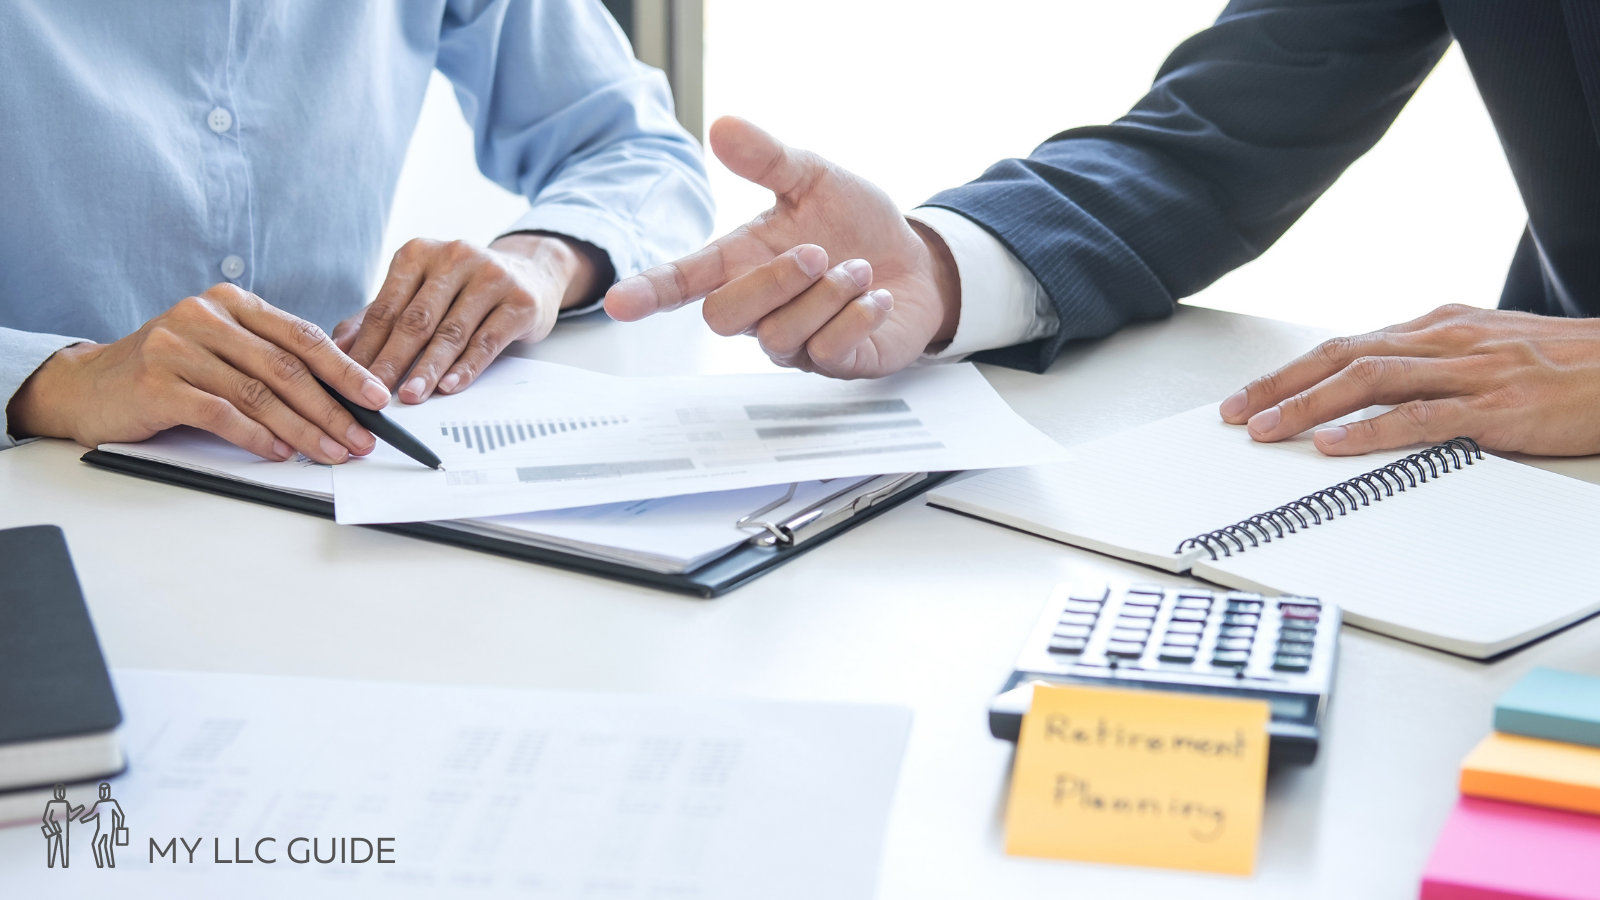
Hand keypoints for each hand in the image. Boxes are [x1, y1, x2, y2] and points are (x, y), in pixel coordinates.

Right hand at [8, 283, 389, 462]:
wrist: (88, 386)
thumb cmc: (168, 371)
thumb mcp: (222, 351)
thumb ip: (270, 361)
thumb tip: (341, 397)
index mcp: (232, 303)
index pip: (303, 336)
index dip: (346, 369)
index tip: (377, 397)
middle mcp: (206, 316)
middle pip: (287, 367)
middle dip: (332, 408)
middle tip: (361, 437)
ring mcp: (178, 346)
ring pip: (259, 393)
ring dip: (303, 429)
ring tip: (331, 452)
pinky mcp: (157, 382)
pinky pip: (221, 413)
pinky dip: (257, 437)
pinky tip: (279, 453)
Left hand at [336, 232, 605, 403]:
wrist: (530, 272)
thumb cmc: (465, 288)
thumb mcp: (420, 292)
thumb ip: (379, 316)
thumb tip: (339, 348)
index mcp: (419, 253)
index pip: (386, 307)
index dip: (366, 347)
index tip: (350, 381)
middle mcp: (454, 257)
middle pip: (416, 320)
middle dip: (391, 361)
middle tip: (374, 394)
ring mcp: (491, 277)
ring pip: (451, 332)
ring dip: (427, 369)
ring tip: (410, 397)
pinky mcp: (520, 301)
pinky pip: (487, 341)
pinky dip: (467, 367)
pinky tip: (450, 386)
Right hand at [604, 116, 959, 377]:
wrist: (917, 262)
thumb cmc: (855, 226)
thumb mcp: (814, 178)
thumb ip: (768, 159)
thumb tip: (722, 126)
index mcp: (742, 262)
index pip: (683, 282)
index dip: (650, 292)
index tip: (620, 303)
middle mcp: (761, 308)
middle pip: (723, 317)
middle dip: (773, 282)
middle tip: (820, 252)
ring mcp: (795, 342)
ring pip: (778, 337)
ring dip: (825, 297)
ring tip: (859, 270)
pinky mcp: (835, 363)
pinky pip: (828, 353)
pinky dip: (856, 319)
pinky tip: (876, 298)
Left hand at [1220, 303, 1599, 455]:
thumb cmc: (1563, 368)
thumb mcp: (1485, 353)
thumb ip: (1428, 367)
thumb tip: (1369, 390)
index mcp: (1437, 327)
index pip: (1345, 346)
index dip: (1290, 372)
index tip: (1247, 396)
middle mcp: (1444, 340)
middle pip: (1342, 356)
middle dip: (1280, 386)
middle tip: (1235, 413)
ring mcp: (1470, 372)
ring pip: (1368, 381)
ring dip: (1307, 407)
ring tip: (1265, 430)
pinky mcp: (1497, 408)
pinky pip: (1421, 418)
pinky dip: (1370, 431)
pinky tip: (1334, 445)